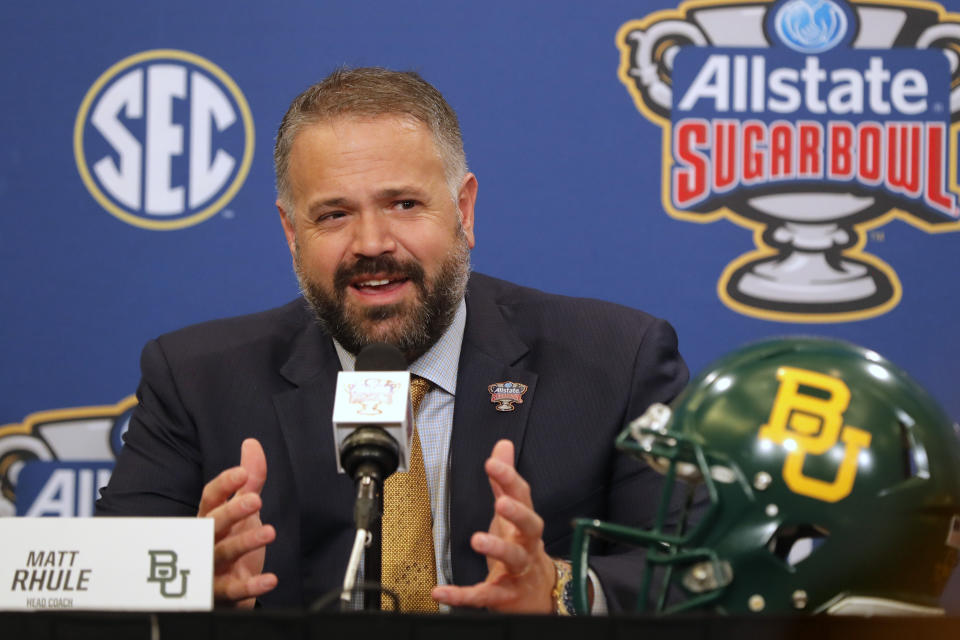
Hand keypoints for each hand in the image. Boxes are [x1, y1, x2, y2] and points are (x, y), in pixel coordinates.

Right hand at [197, 438, 277, 607]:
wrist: (227, 591)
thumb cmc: (231, 543)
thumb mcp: (243, 510)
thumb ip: (250, 481)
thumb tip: (251, 444)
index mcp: (210, 518)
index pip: (210, 498)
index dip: (224, 485)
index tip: (241, 473)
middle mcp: (206, 541)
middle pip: (213, 524)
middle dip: (231, 512)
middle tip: (255, 500)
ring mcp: (211, 568)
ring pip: (223, 554)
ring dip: (245, 543)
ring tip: (270, 532)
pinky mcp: (222, 593)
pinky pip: (234, 590)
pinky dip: (251, 586)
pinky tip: (270, 580)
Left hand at [432, 439, 554, 612]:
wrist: (539, 595)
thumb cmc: (522, 548)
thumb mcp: (513, 512)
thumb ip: (505, 481)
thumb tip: (502, 446)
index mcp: (524, 523)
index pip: (522, 496)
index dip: (509, 478)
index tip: (492, 463)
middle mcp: (526, 545)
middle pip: (530, 527)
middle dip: (517, 514)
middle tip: (502, 503)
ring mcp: (518, 571)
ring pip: (513, 559)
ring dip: (497, 549)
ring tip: (477, 540)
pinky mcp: (503, 596)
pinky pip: (484, 595)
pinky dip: (462, 595)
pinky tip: (441, 591)